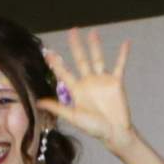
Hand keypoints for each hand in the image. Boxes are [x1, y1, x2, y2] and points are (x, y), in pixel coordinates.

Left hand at [44, 28, 134, 149]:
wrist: (114, 132)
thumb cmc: (94, 128)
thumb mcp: (73, 117)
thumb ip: (57, 107)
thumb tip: (38, 102)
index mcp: (76, 90)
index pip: (64, 72)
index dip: (55, 62)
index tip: (48, 51)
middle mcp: (88, 82)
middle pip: (80, 59)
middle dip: (76, 46)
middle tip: (72, 31)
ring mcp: (102, 81)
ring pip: (97, 58)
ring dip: (95, 46)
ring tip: (93, 32)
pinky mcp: (115, 82)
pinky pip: (119, 65)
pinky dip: (123, 54)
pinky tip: (126, 43)